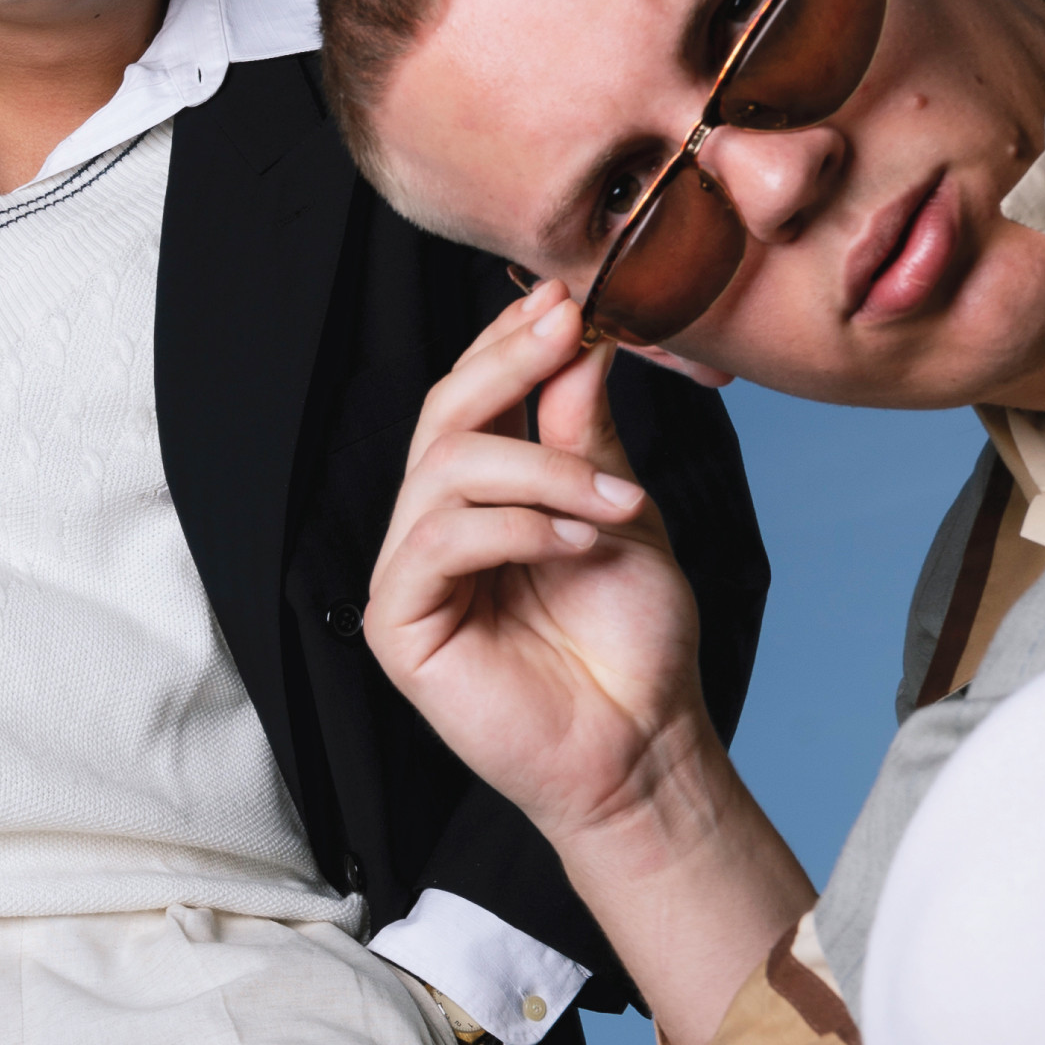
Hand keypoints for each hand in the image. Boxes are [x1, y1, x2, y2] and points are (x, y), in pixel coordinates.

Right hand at [367, 281, 707, 850]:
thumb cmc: (634, 643)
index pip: (468, 403)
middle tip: (568, 332)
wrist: (645, 744)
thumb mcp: (619, 510)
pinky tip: (577, 543)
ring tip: (616, 503)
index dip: (505, 346)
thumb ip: (584, 433)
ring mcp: (409, 580)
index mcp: (479, 504)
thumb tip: (576, 340)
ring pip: (442, 474)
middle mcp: (432, 534)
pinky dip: (514, 529)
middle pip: (440, 421)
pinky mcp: (399, 627)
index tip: (565, 301)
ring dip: (539, 470)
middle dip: (506, 368)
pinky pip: (437, 544)